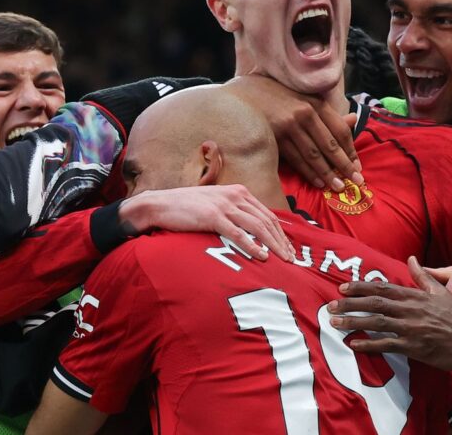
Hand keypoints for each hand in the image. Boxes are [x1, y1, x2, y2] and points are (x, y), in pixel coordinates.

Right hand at [118, 185, 293, 260]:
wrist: (160, 205)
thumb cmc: (187, 208)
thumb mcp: (215, 204)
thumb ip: (234, 212)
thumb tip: (252, 231)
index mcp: (238, 192)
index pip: (267, 214)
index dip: (281, 232)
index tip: (289, 248)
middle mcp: (235, 196)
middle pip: (267, 220)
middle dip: (282, 241)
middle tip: (292, 259)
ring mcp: (224, 205)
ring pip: (257, 226)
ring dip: (273, 245)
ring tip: (283, 260)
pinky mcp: (213, 216)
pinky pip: (238, 233)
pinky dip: (252, 245)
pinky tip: (261, 256)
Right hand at [224, 75, 361, 191]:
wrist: (247, 95)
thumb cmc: (281, 98)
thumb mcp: (307, 99)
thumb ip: (328, 113)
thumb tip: (353, 120)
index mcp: (317, 103)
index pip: (340, 130)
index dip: (350, 150)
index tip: (358, 166)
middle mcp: (305, 112)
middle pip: (330, 145)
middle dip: (344, 166)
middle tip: (357, 182)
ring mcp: (289, 125)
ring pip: (314, 155)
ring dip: (328, 174)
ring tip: (339, 187)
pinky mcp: (275, 136)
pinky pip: (296, 159)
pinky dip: (309, 172)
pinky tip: (318, 182)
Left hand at [326, 257, 451, 372]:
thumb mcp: (441, 292)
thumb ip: (423, 277)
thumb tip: (411, 258)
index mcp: (416, 296)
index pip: (383, 288)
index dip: (361, 288)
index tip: (343, 288)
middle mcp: (411, 310)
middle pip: (375, 304)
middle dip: (350, 304)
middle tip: (330, 305)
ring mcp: (412, 329)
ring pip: (377, 323)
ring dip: (354, 322)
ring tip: (335, 322)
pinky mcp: (415, 347)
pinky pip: (387, 345)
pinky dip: (369, 344)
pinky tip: (354, 344)